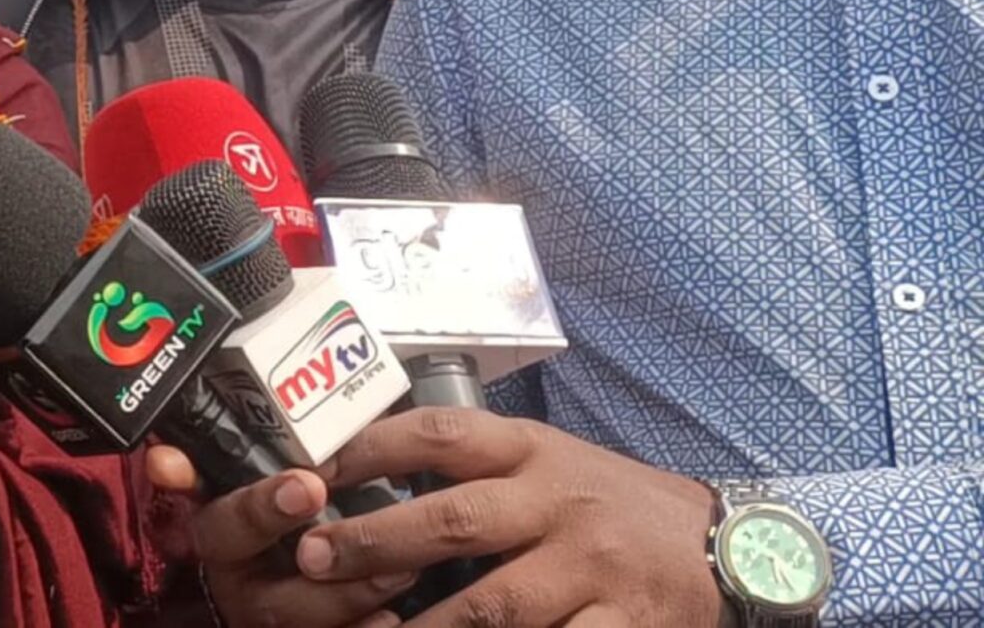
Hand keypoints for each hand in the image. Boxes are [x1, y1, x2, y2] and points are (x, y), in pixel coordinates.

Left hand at [151, 410, 726, 627]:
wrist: (728, 548)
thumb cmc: (612, 503)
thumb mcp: (549, 461)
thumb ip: (475, 466)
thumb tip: (363, 471)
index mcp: (533, 452)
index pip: (441, 434)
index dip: (370, 447)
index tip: (313, 470)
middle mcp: (559, 504)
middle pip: (454, 520)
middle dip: (377, 542)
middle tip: (315, 558)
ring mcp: (591, 571)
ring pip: (494, 605)